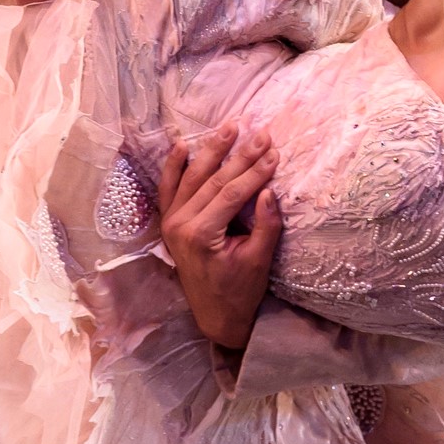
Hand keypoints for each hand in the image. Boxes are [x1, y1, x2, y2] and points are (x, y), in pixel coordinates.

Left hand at [159, 125, 281, 353]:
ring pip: (192, 178)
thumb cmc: (239, 292)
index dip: (254, 171)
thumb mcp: (258, 260)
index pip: (231, 193)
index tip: (274, 151)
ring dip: (211, 150)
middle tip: (260, 133)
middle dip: (239, 155)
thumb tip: (269, 190)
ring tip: (230, 127)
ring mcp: (171, 223)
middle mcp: (180, 225)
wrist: (215, 316)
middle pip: (213, 180)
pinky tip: (182, 146)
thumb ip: (265, 225)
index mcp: (200, 235)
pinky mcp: (170, 224)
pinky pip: (169, 189)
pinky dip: (174, 166)